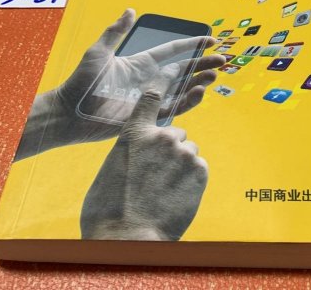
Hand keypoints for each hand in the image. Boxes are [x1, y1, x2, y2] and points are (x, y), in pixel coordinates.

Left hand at [14, 9, 223, 158]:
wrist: (71, 113)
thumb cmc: (81, 82)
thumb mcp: (99, 52)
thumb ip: (116, 32)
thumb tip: (130, 10)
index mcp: (142, 63)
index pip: (173, 51)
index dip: (192, 45)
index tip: (210, 40)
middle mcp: (151, 80)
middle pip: (185, 70)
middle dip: (204, 64)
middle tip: (224, 60)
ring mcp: (152, 99)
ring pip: (184, 89)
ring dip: (201, 82)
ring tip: (215, 74)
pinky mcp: (150, 116)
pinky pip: (174, 108)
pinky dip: (189, 100)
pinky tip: (200, 91)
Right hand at [81, 88, 207, 240]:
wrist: (129, 237)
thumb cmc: (110, 208)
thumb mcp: (113, 168)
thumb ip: (131, 151)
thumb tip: (140, 153)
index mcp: (135, 133)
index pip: (151, 96)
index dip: (164, 84)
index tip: (175, 73)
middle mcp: (161, 136)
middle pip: (175, 133)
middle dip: (170, 149)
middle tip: (157, 176)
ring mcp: (183, 152)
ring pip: (188, 151)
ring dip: (181, 166)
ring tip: (165, 189)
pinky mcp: (200, 169)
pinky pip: (198, 167)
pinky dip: (191, 180)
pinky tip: (177, 196)